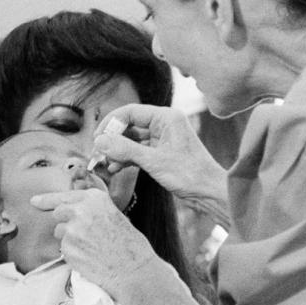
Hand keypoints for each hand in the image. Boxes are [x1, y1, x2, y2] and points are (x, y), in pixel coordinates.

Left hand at [29, 188, 166, 303]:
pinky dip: (72, 254)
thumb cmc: (129, 244)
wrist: (133, 269)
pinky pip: (64, 249)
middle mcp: (80, 210)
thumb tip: (72, 212)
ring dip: (70, 240)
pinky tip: (89, 258)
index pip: (63, 196)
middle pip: (58, 213)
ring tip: (91, 248)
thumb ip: (92, 210)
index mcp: (94, 198)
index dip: (46, 199)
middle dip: (64, 222)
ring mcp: (71, 229)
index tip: (34, 201)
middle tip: (76, 234)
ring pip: (60, 233)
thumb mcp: (113, 215)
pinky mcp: (67, 248)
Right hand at [91, 104, 228, 222]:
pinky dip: (126, 158)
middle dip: (113, 139)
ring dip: (118, 151)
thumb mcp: (153, 161)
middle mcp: (164, 124)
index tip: (97, 139)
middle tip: (98, 153)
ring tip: (105, 163)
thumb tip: (99, 141)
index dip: (111, 123)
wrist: (209, 193)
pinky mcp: (161, 152)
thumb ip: (125, 149)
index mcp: (166, 117)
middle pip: (129, 125)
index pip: (130, 112)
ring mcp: (163, 138)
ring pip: (132, 139)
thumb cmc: (190, 175)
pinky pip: (138, 151)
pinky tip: (115, 168)